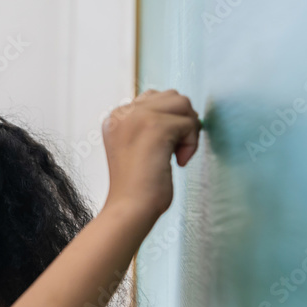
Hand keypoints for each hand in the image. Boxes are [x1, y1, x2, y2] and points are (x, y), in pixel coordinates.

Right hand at [100, 88, 201, 220]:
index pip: (154, 98)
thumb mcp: (137, 148)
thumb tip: (184, 110)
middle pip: (171, 96)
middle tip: (176, 150)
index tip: (163, 149)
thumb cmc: (138, 187)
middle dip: (183, 121)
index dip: (169, 121)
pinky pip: (189, 123)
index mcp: (115, 118)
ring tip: (177, 154)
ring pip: (182, 104)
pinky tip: (178, 163)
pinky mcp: (155, 127)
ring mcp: (138, 117)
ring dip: (189, 130)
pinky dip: (191, 144)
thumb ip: (150, 126)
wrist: (130, 209)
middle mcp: (123, 113)